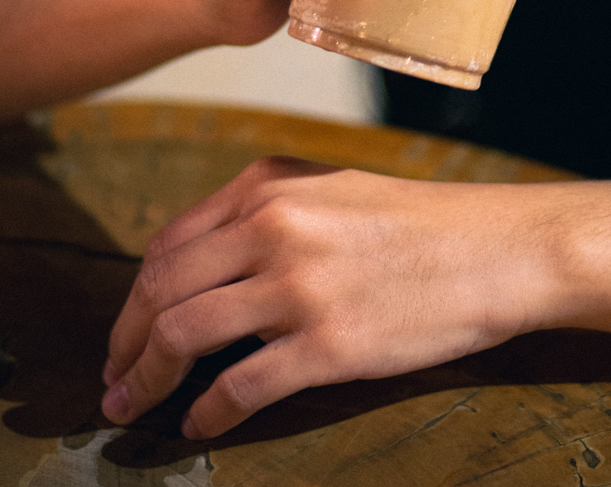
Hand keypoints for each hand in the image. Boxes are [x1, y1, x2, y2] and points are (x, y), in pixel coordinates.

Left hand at [101, 157, 566, 438]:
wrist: (495, 248)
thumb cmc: (420, 222)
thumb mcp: (332, 190)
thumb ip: (265, 214)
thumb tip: (201, 270)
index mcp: (269, 185)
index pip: (168, 243)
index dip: (135, 297)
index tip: (127, 332)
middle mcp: (273, 226)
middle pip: (163, 289)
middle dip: (126, 343)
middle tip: (115, 380)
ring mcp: (298, 285)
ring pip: (185, 335)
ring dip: (147, 379)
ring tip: (133, 407)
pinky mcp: (327, 343)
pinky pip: (240, 386)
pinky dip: (207, 412)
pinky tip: (201, 424)